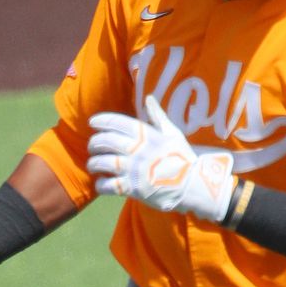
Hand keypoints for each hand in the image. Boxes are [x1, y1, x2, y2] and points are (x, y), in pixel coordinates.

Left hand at [87, 95, 234, 221]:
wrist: (193, 185)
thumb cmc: (182, 158)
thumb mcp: (173, 133)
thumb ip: (158, 116)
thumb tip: (149, 98)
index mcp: (146, 135)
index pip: (118, 122)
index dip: (102, 121)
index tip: (92, 122)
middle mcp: (137, 150)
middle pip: (106, 141)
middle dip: (94, 142)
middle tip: (92, 146)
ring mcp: (134, 169)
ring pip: (103, 162)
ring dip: (94, 163)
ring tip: (93, 164)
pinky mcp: (133, 188)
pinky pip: (109, 185)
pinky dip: (101, 184)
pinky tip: (101, 182)